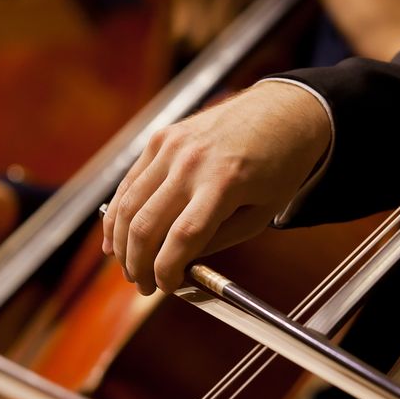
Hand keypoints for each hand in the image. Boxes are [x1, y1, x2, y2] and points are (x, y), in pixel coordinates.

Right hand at [103, 80, 330, 294]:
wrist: (283, 111)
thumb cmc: (280, 165)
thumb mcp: (261, 214)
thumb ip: (218, 239)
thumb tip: (180, 263)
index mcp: (223, 183)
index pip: (181, 238)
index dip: (166, 270)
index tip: (164, 287)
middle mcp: (191, 162)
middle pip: (145, 225)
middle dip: (138, 264)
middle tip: (141, 285)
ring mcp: (171, 146)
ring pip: (128, 204)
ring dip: (121, 242)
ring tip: (127, 266)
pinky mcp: (161, 138)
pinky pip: (130, 181)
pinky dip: (118, 212)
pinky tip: (117, 235)